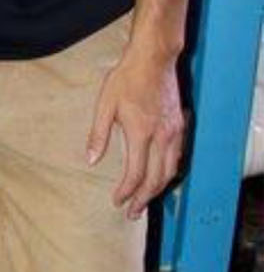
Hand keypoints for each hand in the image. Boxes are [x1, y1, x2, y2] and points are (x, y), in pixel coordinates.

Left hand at [86, 48, 186, 219]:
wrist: (154, 59)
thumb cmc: (127, 78)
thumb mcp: (104, 104)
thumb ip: (98, 135)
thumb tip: (91, 161)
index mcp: (141, 132)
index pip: (136, 173)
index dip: (126, 191)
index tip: (117, 201)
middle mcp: (162, 136)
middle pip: (156, 178)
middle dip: (143, 199)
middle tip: (132, 213)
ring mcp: (175, 132)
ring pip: (170, 170)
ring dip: (158, 189)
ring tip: (145, 201)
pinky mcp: (180, 126)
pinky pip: (178, 157)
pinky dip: (169, 173)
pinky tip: (160, 177)